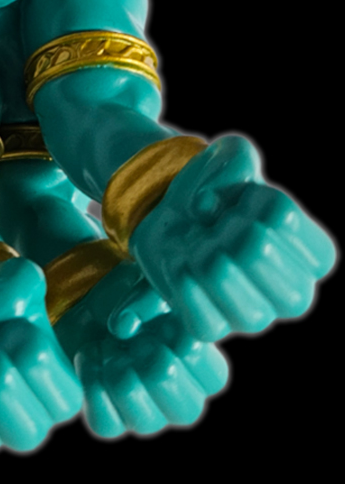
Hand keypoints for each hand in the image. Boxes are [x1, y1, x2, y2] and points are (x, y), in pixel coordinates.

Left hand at [55, 263, 227, 436]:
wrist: (82, 302)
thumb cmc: (124, 294)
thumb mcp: (141, 283)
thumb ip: (146, 298)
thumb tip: (125, 328)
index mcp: (199, 365)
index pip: (213, 378)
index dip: (188, 353)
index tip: (164, 326)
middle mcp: (178, 396)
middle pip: (186, 411)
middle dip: (156, 370)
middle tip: (137, 341)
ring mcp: (145, 413)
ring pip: (146, 423)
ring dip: (122, 379)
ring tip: (108, 347)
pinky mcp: (109, 417)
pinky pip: (106, 425)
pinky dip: (93, 388)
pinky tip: (88, 356)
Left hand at [126, 136, 335, 340]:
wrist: (171, 217)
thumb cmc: (214, 189)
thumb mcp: (231, 157)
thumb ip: (235, 156)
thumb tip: (209, 203)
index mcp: (312, 255)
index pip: (279, 214)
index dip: (246, 196)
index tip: (240, 199)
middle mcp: (294, 294)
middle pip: (252, 246)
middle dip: (219, 222)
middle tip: (214, 224)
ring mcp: (255, 316)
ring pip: (219, 273)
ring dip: (197, 247)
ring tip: (196, 243)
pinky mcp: (213, 328)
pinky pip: (201, 314)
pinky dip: (178, 277)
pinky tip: (181, 262)